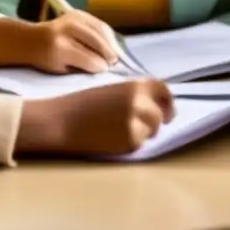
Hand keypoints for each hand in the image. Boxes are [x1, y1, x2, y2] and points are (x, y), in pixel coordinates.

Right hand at [18, 79, 175, 155]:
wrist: (61, 121)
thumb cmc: (82, 103)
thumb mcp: (112, 90)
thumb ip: (135, 94)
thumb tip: (155, 105)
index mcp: (135, 85)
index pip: (164, 91)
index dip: (168, 102)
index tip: (168, 112)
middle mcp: (140, 102)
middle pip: (160, 114)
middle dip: (155, 121)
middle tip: (142, 126)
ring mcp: (136, 123)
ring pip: (152, 130)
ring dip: (143, 132)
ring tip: (119, 129)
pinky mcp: (130, 142)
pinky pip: (139, 143)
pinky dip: (131, 143)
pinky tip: (111, 138)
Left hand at [31, 10, 118, 73]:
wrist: (31, 40)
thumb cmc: (46, 60)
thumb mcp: (61, 70)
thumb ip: (82, 68)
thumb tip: (104, 68)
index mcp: (59, 47)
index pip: (88, 58)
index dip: (100, 66)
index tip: (105, 71)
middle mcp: (67, 28)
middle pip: (96, 41)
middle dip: (108, 53)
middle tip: (114, 63)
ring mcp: (73, 17)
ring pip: (101, 29)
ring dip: (111, 42)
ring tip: (114, 55)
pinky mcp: (78, 13)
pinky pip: (99, 23)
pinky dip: (107, 34)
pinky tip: (110, 44)